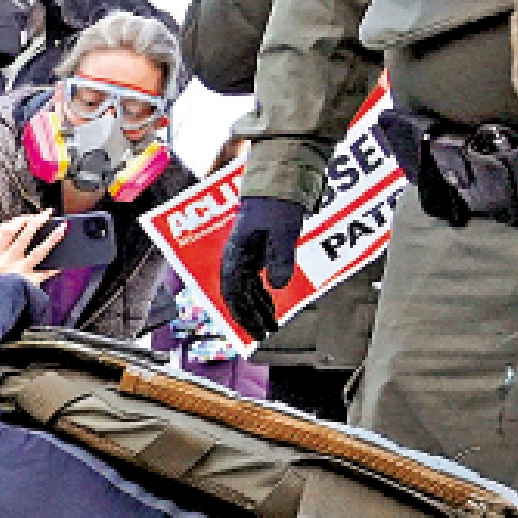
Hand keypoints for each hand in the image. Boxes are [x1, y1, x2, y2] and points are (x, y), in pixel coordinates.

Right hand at [0, 211, 62, 277]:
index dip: (19, 220)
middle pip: (23, 237)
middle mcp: (6, 261)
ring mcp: (18, 272)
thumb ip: (10, 243)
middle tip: (48, 213)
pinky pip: (44, 271)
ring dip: (51, 239)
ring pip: (37, 252)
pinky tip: (61, 263)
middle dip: (37, 222)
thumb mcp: (1, 259)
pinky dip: (53, 267)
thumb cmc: (4, 276)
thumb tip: (32, 225)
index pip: (6, 230)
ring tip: (62, 229)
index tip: (31, 216)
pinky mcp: (28, 282)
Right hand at [218, 194, 307, 340]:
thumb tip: (278, 287)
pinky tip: (270, 303)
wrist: (276, 182)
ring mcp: (243, 256)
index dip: (244, 316)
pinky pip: (253, 280)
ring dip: (257, 308)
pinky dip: (261, 295)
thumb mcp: (283, 231)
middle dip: (250, 317)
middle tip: (264, 335)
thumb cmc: (277, 204)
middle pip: (237, 296)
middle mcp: (235, 258)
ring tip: (271, 324)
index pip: (234, 294)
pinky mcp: (253, 252)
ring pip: (245, 290)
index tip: (256, 332)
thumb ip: (280, 258)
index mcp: (236, 255)